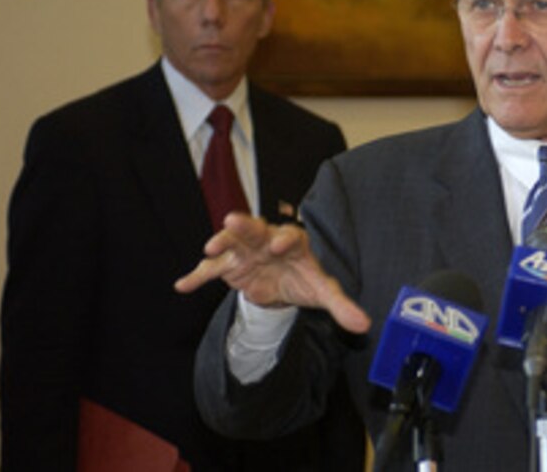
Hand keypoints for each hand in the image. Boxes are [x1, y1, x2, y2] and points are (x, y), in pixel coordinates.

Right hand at [174, 213, 370, 333]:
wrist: (282, 285)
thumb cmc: (303, 280)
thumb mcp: (322, 292)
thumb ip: (341, 306)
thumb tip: (364, 326)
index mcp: (293, 242)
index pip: (291, 236)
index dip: (286, 239)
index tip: (281, 243)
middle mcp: (267, 240)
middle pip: (256, 229)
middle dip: (246, 226)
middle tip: (234, 220)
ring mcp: (246, 251)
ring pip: (231, 242)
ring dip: (221, 243)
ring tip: (210, 248)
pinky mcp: (229, 266)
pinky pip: (211, 270)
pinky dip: (198, 276)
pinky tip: (182, 285)